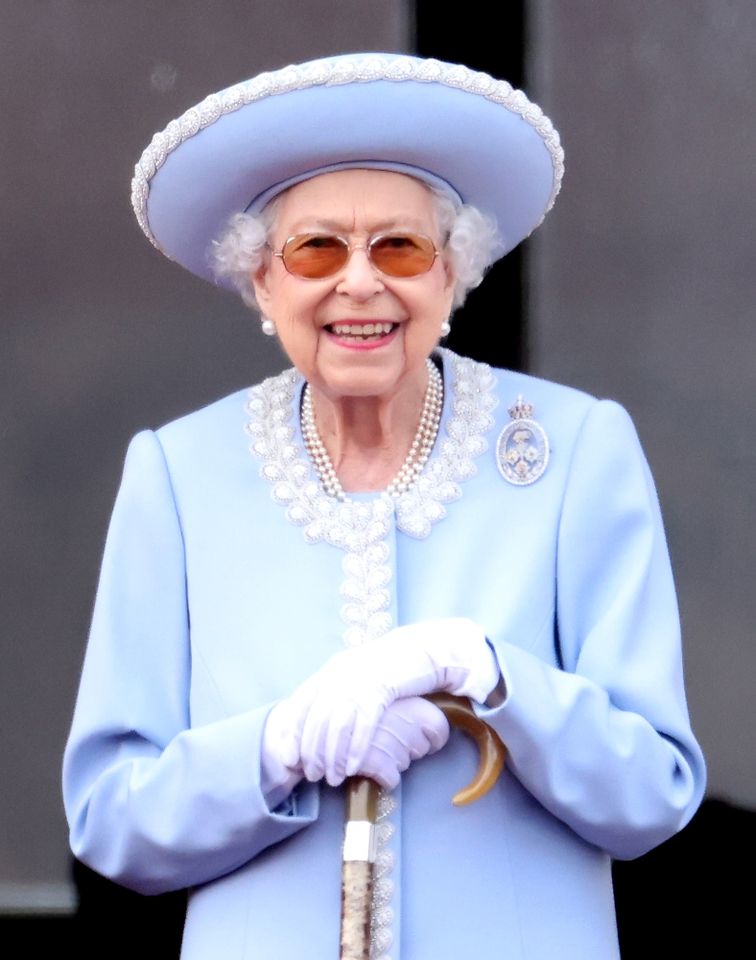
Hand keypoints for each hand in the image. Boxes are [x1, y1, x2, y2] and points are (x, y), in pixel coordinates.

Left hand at [271, 619, 498, 784]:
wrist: (422, 647)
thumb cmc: (390, 667)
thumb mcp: (357, 676)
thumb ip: (338, 693)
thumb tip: (319, 725)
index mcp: (331, 670)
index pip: (301, 703)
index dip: (292, 733)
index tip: (288, 758)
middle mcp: (340, 673)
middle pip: (316, 718)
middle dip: (312, 751)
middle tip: (312, 774)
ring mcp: (361, 680)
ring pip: (337, 723)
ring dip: (332, 755)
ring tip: (333, 777)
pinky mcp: (383, 687)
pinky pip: (363, 722)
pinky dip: (355, 747)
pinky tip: (354, 766)